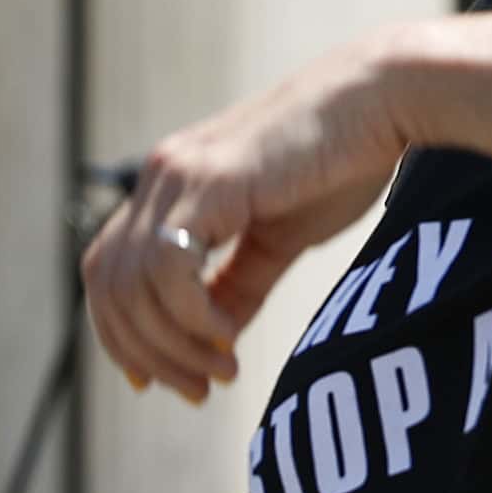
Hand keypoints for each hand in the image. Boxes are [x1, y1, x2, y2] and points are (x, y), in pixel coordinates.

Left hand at [87, 38, 413, 400]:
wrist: (383, 101)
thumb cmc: (342, 161)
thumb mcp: (279, 238)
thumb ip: (239, 284)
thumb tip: (214, 337)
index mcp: (169, 186)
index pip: (108, 270)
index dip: (119, 332)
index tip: (152, 380)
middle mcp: (160, 177)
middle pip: (109, 285)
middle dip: (144, 351)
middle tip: (197, 391)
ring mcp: (178, 176)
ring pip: (134, 287)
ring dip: (173, 345)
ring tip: (223, 371)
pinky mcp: (208, 182)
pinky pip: (169, 271)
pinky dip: (190, 317)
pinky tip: (227, 335)